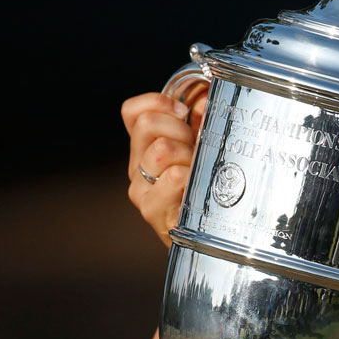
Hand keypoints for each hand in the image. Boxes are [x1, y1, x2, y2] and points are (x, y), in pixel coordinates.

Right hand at [121, 84, 208, 246]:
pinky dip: (191, 178)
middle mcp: (137, 166)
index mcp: (144, 147)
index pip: (132, 111)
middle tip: (197, 149)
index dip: (157, 101)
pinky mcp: (152, 210)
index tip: (183, 111)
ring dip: (189, 155)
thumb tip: (206, 98)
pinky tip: (198, 190)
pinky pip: (174, 176)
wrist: (204, 240)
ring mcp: (141, 189)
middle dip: (181, 129)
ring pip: (162, 149)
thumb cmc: (206, 191)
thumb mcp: (203, 149)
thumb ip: (203, 121)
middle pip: (149, 124)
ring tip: (199, 173)